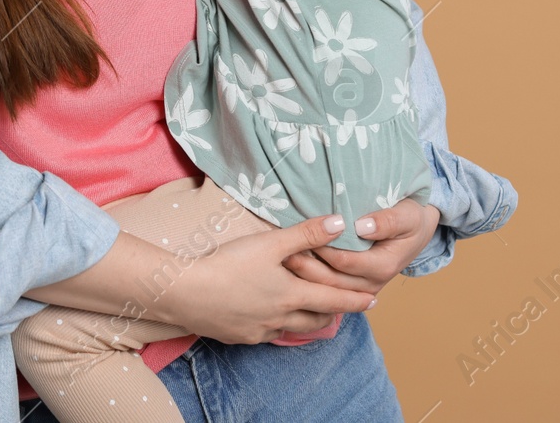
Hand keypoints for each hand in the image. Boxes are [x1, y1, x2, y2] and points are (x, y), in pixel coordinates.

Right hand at [156, 214, 375, 343]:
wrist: (185, 293)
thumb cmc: (228, 264)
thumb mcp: (270, 243)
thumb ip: (306, 234)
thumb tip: (341, 223)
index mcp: (292, 294)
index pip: (333, 299)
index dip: (355, 300)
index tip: (373, 301)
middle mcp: (280, 317)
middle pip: (317, 320)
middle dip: (334, 314)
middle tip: (345, 309)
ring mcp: (259, 330)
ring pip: (293, 330)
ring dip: (308, 322)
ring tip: (313, 315)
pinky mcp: (240, 337)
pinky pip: (267, 334)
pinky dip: (278, 327)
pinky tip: (271, 319)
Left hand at [283, 199, 438, 295]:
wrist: (415, 232)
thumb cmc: (410, 219)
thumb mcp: (407, 215)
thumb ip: (387, 221)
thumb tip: (361, 227)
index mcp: (383, 266)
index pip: (344, 261)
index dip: (322, 248)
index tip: (302, 234)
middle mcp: (371, 284)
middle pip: (331, 280)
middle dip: (306, 265)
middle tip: (282, 249)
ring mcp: (361, 289)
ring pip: (326, 288)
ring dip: (304, 275)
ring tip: (282, 257)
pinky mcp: (353, 288)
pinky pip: (328, 289)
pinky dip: (310, 280)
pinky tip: (292, 266)